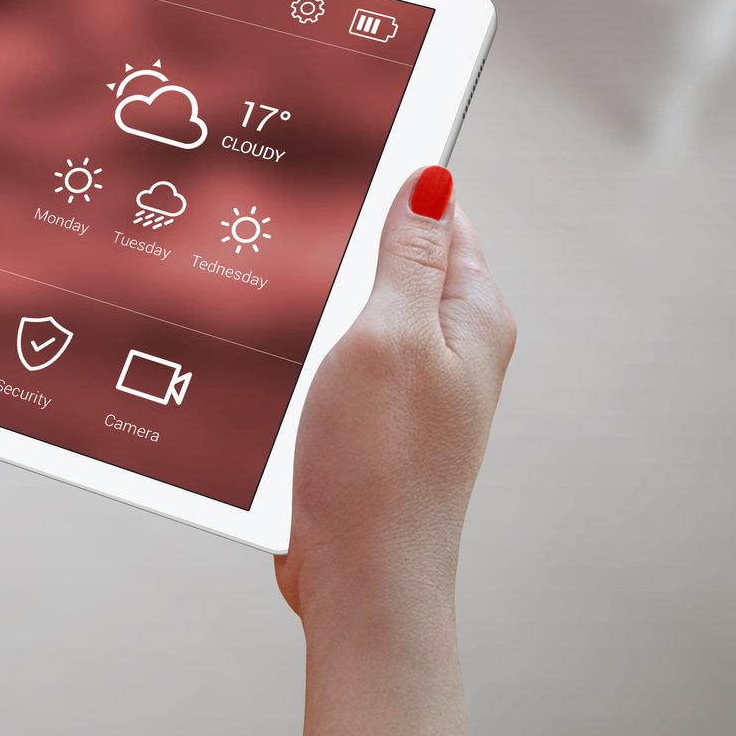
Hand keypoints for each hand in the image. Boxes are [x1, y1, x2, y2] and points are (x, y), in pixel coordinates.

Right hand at [275, 165, 515, 633]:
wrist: (358, 580)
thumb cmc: (378, 465)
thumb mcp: (390, 337)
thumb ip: (408, 255)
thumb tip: (432, 175)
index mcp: (472, 315)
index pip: (439, 214)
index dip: (391, 183)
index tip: (333, 155)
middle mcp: (448, 348)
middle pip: (388, 260)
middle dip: (336, 246)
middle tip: (283, 230)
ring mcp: (406, 388)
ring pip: (347, 313)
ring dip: (307, 306)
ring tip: (267, 301)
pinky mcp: (365, 423)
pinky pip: (327, 361)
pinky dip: (296, 351)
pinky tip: (263, 357)